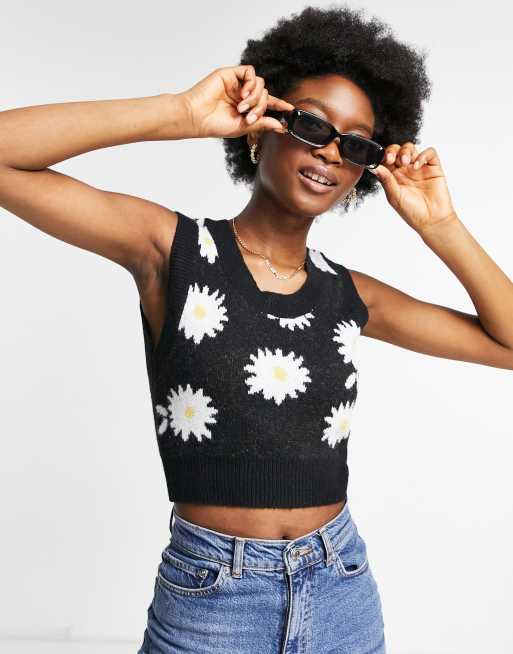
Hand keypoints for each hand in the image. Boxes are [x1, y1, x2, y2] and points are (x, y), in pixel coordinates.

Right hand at [179, 65, 294, 138]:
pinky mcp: (230, 74)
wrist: (197, 116)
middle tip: (249, 117)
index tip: (290, 110)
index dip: (279, 105)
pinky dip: (251, 83)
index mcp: (246, 107)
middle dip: (261, 106)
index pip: (267, 103)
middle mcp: (243, 94)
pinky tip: (243, 94)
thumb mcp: (242, 127)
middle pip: (265, 94)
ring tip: (241, 107)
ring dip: (255, 97)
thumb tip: (280, 126)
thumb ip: (261, 123)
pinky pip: (250, 72)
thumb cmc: (215, 124)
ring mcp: (237, 84)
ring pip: (260, 83)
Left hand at [369, 142, 457, 233]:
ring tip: (405, 162)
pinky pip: (430, 152)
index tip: (381, 160)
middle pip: (397, 150)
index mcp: (393, 177)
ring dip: (406, 151)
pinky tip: (417, 166)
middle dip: (393, 151)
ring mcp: (419, 167)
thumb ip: (385, 180)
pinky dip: (423, 155)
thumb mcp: (394, 196)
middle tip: (391, 159)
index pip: (385, 159)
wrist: (431, 220)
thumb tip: (373, 166)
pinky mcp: (433, 167)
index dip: (382, 156)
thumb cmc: (411, 212)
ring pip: (411, 148)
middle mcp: (405, 170)